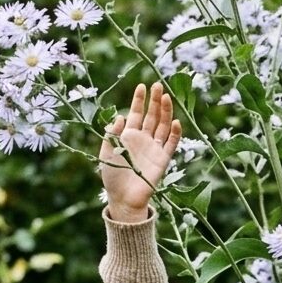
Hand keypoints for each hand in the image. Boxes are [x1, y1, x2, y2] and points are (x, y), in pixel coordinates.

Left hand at [99, 83, 180, 220]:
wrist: (123, 198)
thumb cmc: (112, 176)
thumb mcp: (106, 152)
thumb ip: (112, 134)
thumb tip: (120, 117)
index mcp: (129, 136)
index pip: (136, 113)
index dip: (139, 100)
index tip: (142, 86)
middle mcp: (144, 139)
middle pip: (152, 116)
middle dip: (155, 101)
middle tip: (158, 85)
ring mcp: (154, 148)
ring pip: (163, 125)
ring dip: (165, 112)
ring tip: (166, 97)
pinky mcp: (163, 159)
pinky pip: (171, 144)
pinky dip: (174, 133)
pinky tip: (175, 121)